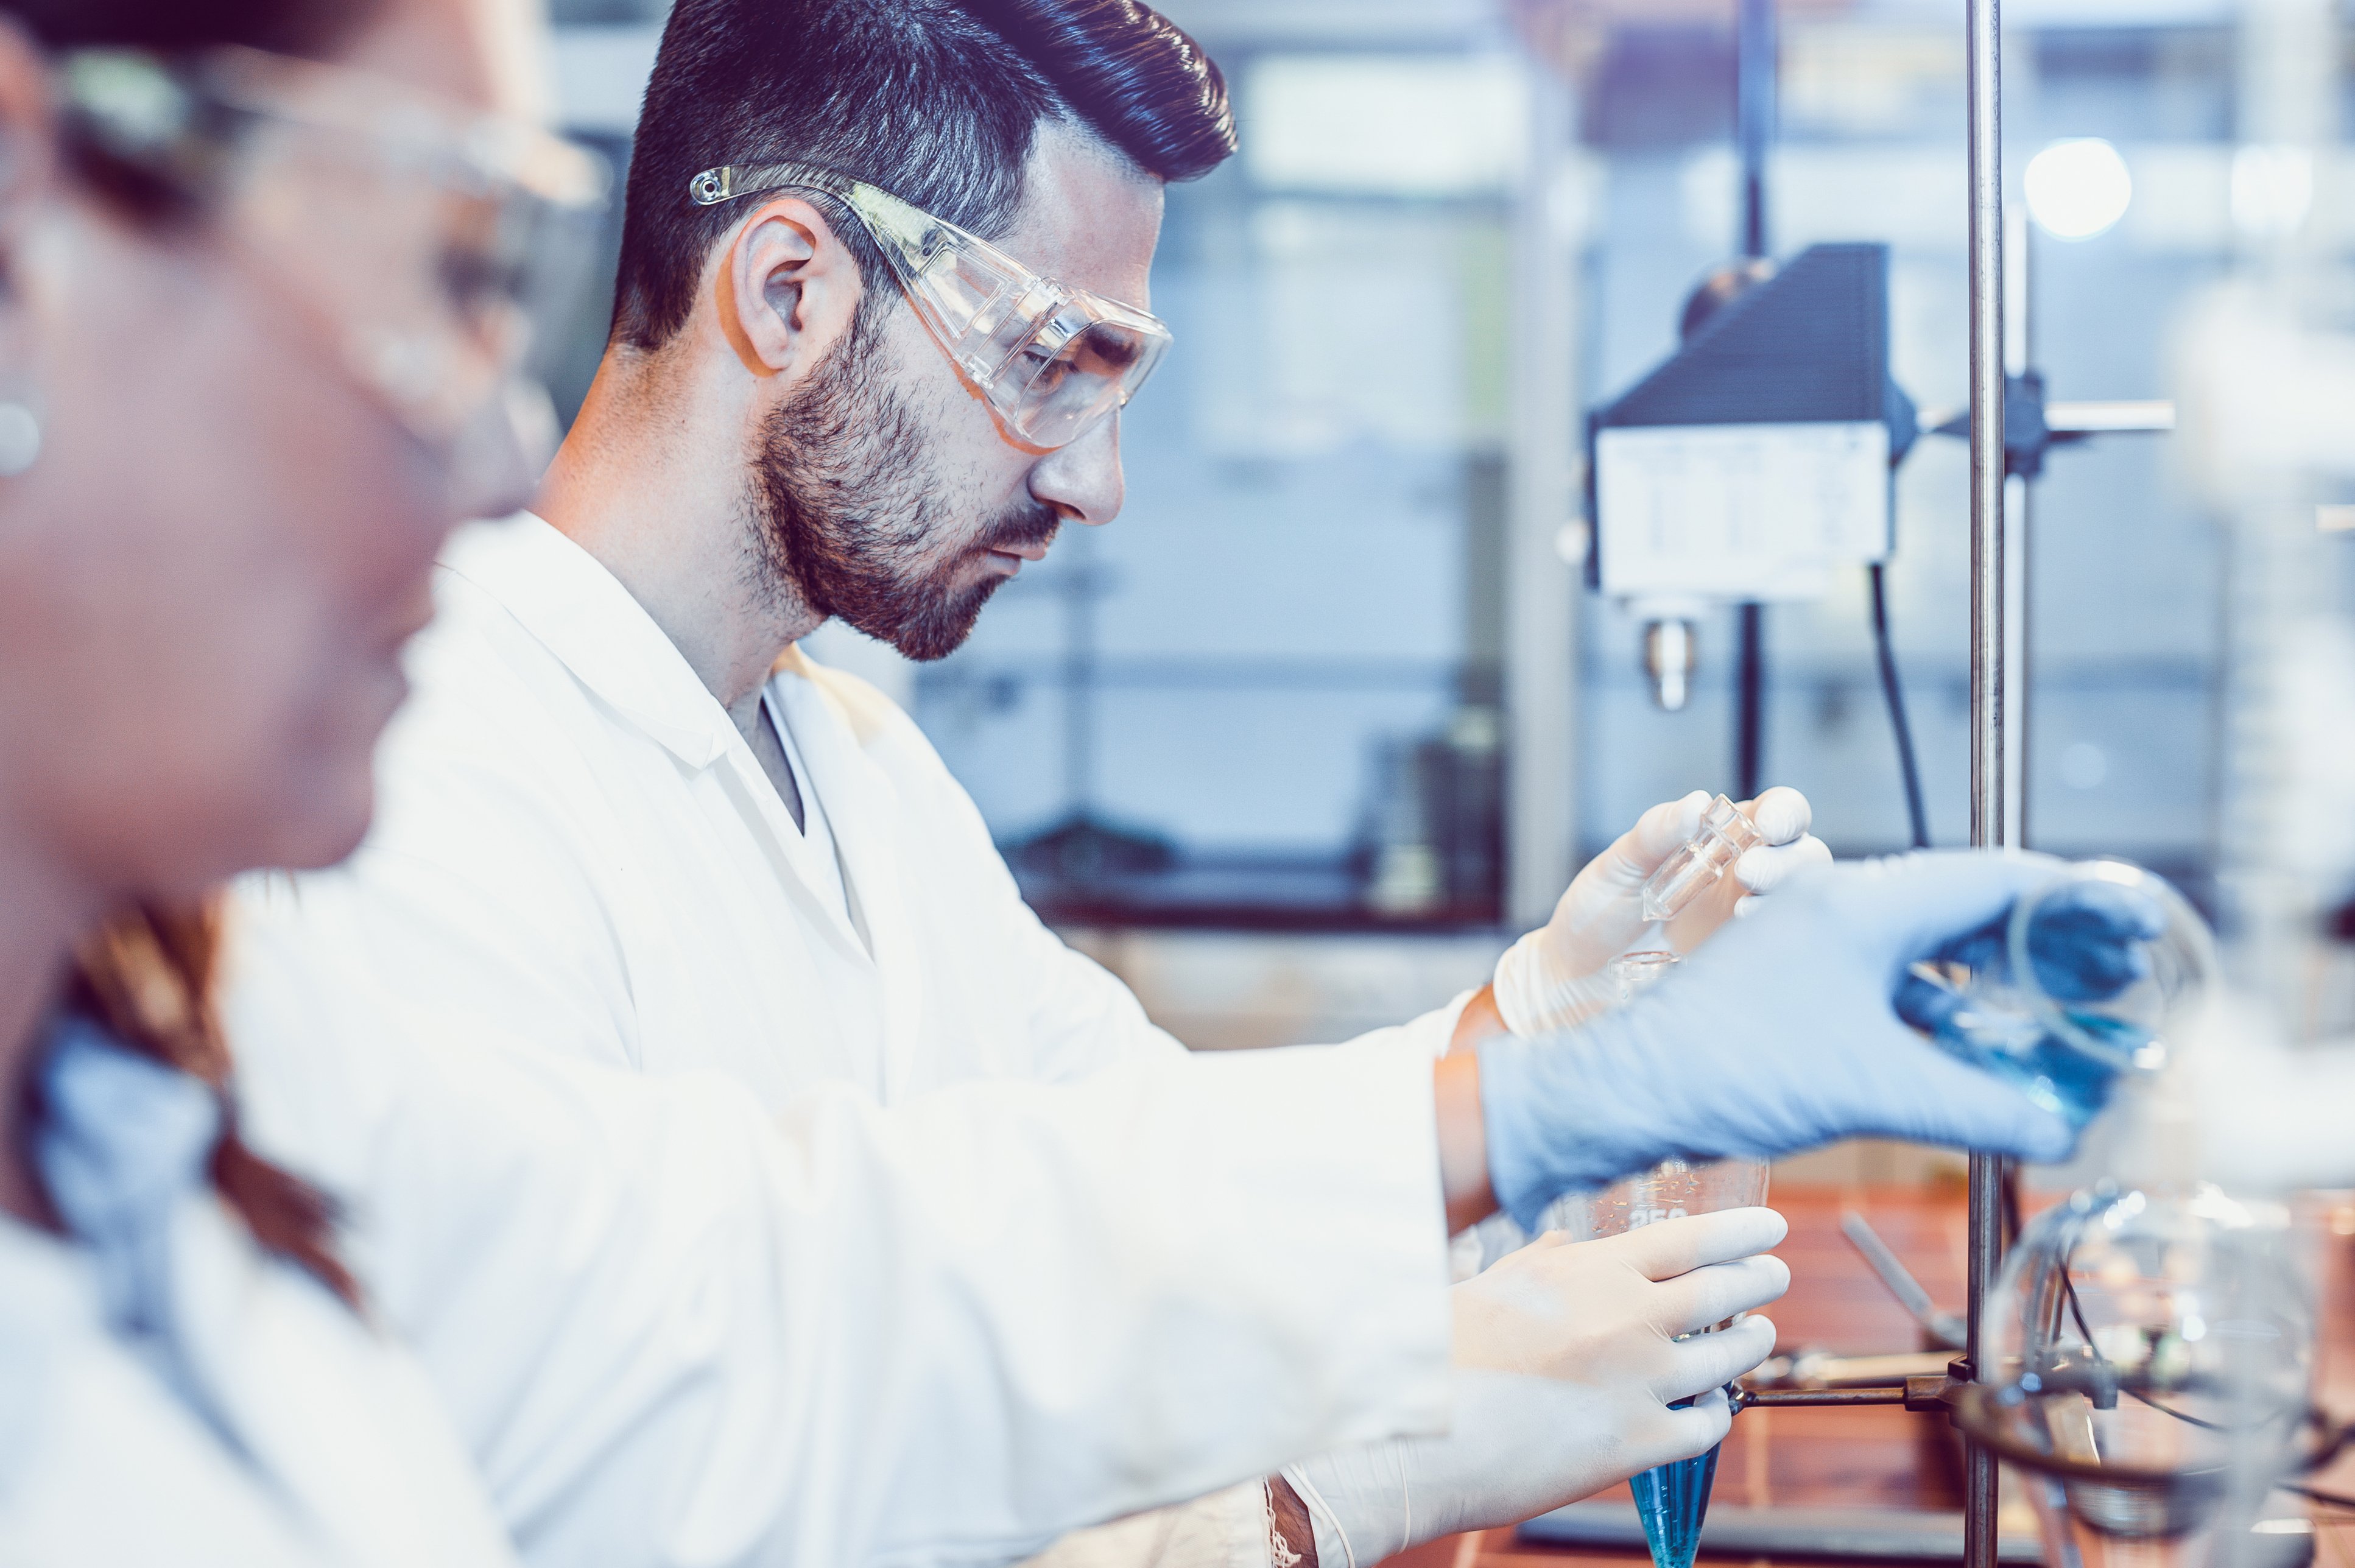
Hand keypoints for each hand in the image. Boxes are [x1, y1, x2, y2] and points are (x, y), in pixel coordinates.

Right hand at [1283, 1209, 1787, 1565]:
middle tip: (1774, 1274)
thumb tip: (1562, 1248)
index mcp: (1589, 1272)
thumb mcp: (1492, 1287)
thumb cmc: (1442, 1357)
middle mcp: (1626, 1320)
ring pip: (1729, 1356)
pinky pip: (1706, 1422)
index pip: (1690, 1238)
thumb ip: (1541, 1266)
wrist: (1419, 1438)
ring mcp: (1639, 1383)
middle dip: (1760, 1279)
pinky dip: (1717, 1409)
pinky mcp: (1639, 1444)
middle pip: (1724, 1289)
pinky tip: (1711, 1403)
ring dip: (1751, 1341)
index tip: (1770, 1228)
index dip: (1740, 1230)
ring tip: (1756, 1333)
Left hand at [1478, 852, 2080, 1228]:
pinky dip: (1938, 1010)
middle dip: (2042, 945)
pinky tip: (1972, 1053)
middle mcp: (1842, 907)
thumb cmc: (1732, 1069)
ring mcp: (1813, 943)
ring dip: (1989, 982)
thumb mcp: (1877, 1090)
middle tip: (2106, 983)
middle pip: (1968, 906)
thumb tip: (2058, 1134)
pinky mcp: (1794, 983)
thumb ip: (1979, 1108)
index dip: (2075, 901)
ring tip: (2054, 1019)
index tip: (2129, 925)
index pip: (1998, 877)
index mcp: (1867, 902)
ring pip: (1926, 948)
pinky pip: (1888, 982)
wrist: (1627, 1090)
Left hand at [1492, 787, 1830, 1035]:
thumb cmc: (1598, 912)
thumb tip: (1697, 804)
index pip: (1776, 813)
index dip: (1785, 812)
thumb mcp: (1619, 866)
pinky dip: (1776, 939)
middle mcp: (1745, 876)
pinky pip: (1781, 947)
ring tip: (1745, 909)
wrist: (1576, 976)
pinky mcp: (1743, 961)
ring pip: (1802, 902)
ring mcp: (1747, 920)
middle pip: (1804, 856)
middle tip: (1748, 872)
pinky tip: (1744, 937)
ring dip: (1786, 898)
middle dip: (1789, 859)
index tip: (1768, 823)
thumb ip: (1655, 834)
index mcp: (1721, 839)